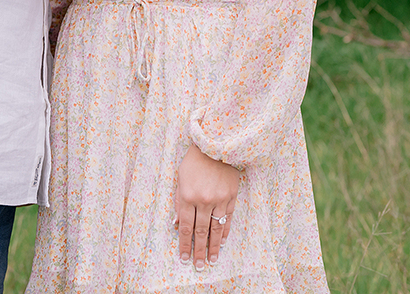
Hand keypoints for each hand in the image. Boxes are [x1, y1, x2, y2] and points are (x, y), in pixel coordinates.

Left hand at [174, 145, 238, 270]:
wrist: (215, 143)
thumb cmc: (194, 161)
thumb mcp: (180, 180)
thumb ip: (179, 204)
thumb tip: (178, 225)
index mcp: (188, 196)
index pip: (185, 228)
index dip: (184, 245)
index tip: (184, 258)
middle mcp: (204, 200)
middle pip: (200, 232)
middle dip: (199, 251)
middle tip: (198, 266)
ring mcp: (219, 199)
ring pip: (216, 228)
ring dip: (213, 247)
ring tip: (211, 260)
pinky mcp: (231, 195)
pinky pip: (228, 218)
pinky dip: (225, 231)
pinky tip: (221, 241)